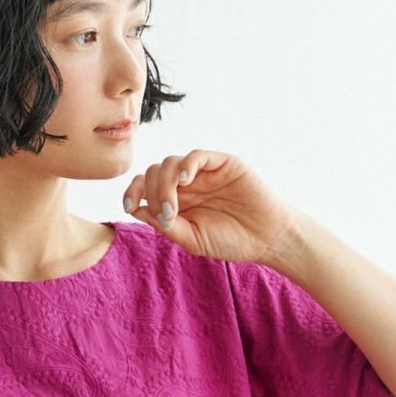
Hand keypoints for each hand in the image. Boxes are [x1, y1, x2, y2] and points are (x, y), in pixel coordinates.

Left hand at [122, 149, 301, 266]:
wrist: (267, 238)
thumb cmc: (231, 240)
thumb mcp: (192, 239)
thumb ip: (166, 226)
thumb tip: (136, 210)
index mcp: (176, 201)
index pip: (145, 186)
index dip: (133, 192)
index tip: (129, 206)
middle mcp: (187, 184)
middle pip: (152, 173)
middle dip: (151, 193)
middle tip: (167, 215)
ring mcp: (203, 173)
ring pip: (169, 163)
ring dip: (164, 185)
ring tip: (175, 208)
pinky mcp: (222, 163)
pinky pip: (196, 156)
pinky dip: (186, 165)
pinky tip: (185, 182)